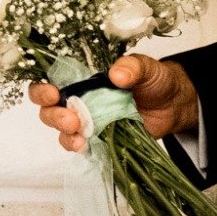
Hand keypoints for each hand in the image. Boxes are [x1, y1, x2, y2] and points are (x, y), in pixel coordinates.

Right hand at [28, 54, 198, 151]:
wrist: (174, 104)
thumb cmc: (154, 80)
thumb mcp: (146, 67)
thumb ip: (132, 67)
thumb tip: (116, 74)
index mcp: (83, 77)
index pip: (50, 81)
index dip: (42, 89)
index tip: (52, 93)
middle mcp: (80, 99)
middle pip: (49, 109)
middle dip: (53, 115)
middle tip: (71, 119)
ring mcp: (89, 121)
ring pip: (61, 130)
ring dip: (64, 135)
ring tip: (79, 137)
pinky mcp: (100, 139)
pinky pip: (81, 146)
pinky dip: (78, 147)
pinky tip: (84, 147)